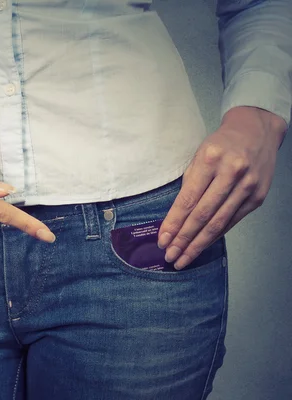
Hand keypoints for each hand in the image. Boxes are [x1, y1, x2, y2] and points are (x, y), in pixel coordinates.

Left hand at [157, 106, 286, 269]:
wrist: (256, 131)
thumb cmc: (221, 144)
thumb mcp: (199, 156)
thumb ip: (189, 185)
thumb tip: (175, 219)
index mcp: (210, 160)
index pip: (188, 200)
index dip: (174, 223)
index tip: (162, 240)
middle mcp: (231, 173)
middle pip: (203, 215)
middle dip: (184, 239)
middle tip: (170, 256)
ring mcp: (247, 186)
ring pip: (218, 223)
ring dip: (198, 244)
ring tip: (183, 258)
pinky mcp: (258, 197)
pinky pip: (232, 221)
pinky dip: (215, 235)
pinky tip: (202, 245)